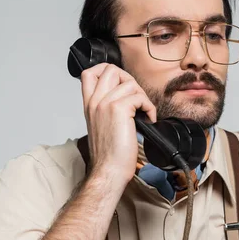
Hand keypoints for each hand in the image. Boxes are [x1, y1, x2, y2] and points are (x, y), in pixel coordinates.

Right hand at [81, 63, 156, 185]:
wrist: (109, 170)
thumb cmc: (108, 154)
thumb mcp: (101, 126)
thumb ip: (106, 109)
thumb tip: (125, 98)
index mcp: (89, 105)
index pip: (90, 73)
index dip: (107, 71)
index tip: (121, 84)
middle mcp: (95, 101)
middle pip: (111, 69)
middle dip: (129, 80)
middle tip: (137, 100)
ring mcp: (105, 103)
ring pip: (130, 83)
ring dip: (142, 97)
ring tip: (143, 113)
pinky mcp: (119, 109)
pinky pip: (140, 97)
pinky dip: (149, 108)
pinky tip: (148, 120)